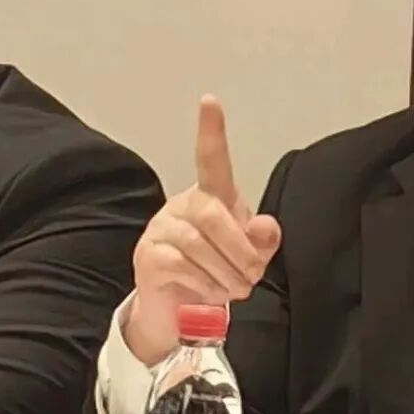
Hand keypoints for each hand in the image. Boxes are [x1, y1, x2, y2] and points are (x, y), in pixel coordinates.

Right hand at [123, 96, 281, 363]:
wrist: (180, 312)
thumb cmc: (216, 274)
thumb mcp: (249, 258)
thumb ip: (261, 242)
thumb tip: (264, 228)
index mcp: (209, 198)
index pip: (210, 160)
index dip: (211, 132)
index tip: (209, 101)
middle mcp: (181, 206)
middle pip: (214, 215)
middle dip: (242, 250)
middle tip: (254, 276)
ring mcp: (160, 230)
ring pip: (199, 244)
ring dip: (228, 274)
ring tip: (237, 289)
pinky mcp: (148, 257)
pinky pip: (182, 265)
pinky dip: (207, 283)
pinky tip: (214, 293)